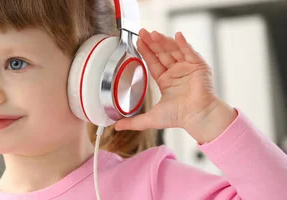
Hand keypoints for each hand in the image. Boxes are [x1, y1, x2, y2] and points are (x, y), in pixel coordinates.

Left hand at [114, 29, 236, 143]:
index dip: (146, 52)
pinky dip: (184, 43)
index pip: (153, 62)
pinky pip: (190, 52)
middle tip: (143, 33)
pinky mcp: (199, 66)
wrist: (197, 117)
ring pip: (174, 50)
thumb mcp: (150, 118)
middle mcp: (176, 73)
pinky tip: (176, 35)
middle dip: (152, 43)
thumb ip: (133, 122)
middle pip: (162, 53)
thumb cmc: (178, 118)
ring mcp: (188, 68)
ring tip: (153, 34)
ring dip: (164, 41)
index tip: (138, 42)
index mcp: (166, 81)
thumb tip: (116, 127)